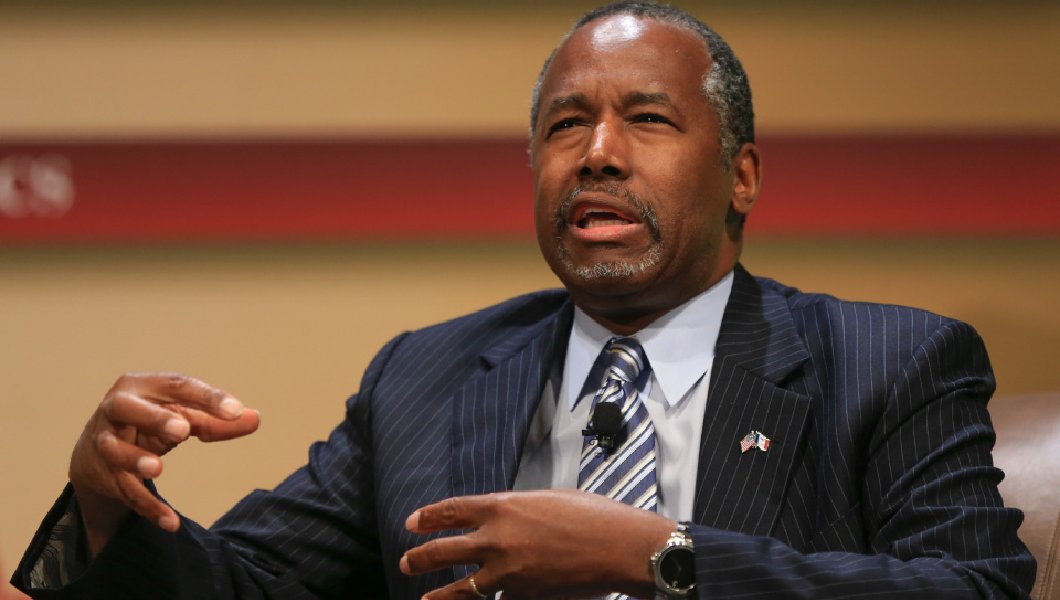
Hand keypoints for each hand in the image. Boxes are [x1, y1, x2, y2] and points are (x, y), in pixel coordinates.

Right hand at [68, 372, 259, 555]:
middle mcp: (117, 408)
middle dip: (155, 419)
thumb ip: (217, 420)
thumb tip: (256, 419)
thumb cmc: (149, 422)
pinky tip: (170, 522)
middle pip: (129, 409)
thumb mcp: (183, 416)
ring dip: (135, 459)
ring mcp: (106, 442)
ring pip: (115, 450)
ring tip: (157, 469)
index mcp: (143, 386)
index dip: (207, 397)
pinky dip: (147, 506)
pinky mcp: (104, 473)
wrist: (96, 453)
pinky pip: (125, 490)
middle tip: (182, 430)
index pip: (176, 386)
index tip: (236, 411)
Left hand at [399, 489, 672, 599]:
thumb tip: (502, 519)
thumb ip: (517, 510)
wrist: (619, 547)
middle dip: (421, 557)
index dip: (428, 517)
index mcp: (503, 507)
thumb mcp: (547, 499)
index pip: (452, 511)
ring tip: (426, 597)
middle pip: (444, 550)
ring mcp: (508, 572)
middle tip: (408, 560)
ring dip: (441, 593)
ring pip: (461, 587)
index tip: (412, 523)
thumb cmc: (592, 516)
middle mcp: (497, 539)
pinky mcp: (524, 596)